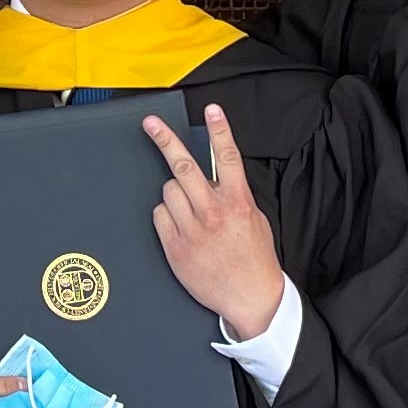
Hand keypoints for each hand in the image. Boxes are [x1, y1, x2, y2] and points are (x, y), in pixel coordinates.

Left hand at [143, 107, 284, 341]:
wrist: (250, 298)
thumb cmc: (254, 258)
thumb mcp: (255, 219)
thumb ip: (235, 195)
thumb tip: (216, 176)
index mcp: (237, 203)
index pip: (228, 158)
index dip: (220, 130)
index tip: (213, 110)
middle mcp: (213, 213)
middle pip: (183, 166)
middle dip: (165, 140)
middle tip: (151, 124)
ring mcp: (192, 230)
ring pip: (168, 190)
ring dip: (175, 192)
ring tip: (189, 208)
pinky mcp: (175, 247)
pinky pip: (159, 216)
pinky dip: (166, 216)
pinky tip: (180, 226)